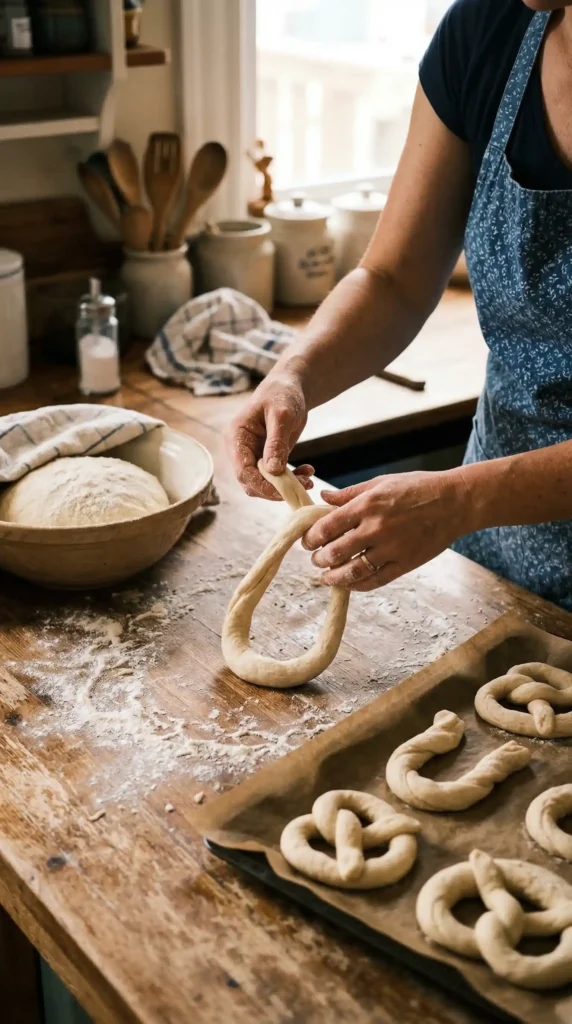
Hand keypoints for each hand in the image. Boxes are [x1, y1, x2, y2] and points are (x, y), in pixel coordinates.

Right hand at [228, 371, 314, 498]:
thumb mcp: (282, 416)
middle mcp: (240, 449)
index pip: (243, 471)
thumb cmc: (282, 394)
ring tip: (309, 479)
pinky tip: (307, 473)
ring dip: (286, 486)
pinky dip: (291, 479)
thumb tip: (273, 471)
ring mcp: (252, 455)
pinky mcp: (265, 459)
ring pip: (264, 484)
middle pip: (251, 482)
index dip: (262, 485)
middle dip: (276, 489)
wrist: (289, 387)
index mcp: (237, 437)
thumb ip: (276, 443)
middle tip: (303, 485)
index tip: (284, 490)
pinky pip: (275, 478)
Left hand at [303, 469, 469, 590]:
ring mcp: (391, 548)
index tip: (308, 541)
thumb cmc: (418, 488)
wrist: (455, 502)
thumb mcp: (381, 482)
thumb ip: (349, 494)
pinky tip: (349, 584)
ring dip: (333, 577)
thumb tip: (323, 497)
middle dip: (318, 558)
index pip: (327, 527)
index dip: (311, 537)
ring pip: (352, 571)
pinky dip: (357, 586)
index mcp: (367, 505)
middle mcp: (376, 528)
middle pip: (335, 552)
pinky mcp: (405, 564)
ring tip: (326, 576)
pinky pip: (375, 581)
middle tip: (316, 559)